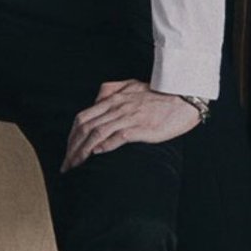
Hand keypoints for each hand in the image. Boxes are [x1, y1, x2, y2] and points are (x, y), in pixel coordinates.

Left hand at [61, 79, 200, 172]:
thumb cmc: (159, 93)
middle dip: (71, 148)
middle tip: (66, 164)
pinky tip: (96, 154)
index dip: (71, 135)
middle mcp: (116, 107)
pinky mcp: (140, 127)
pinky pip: (117, 137)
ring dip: (82, 151)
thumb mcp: (131, 84)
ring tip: (75, 166)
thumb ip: (112, 89)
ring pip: (96, 133)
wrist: (184, 97)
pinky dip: (103, 145)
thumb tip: (97, 100)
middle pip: (85, 127)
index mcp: (112, 98)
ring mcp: (127, 117)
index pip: (83, 117)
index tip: (67, 150)